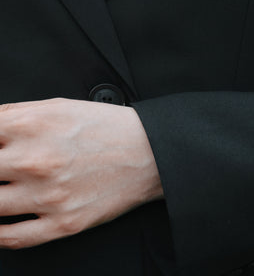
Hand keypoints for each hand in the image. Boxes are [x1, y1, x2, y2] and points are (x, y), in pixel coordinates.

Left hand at [0, 98, 162, 248]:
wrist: (147, 152)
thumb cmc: (103, 127)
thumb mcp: (56, 106)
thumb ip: (12, 115)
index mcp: (31, 125)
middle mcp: (34, 160)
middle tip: (0, 171)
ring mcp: (46, 195)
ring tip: (2, 192)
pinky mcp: (60, 223)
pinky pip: (10, 238)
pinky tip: (0, 222)